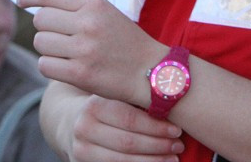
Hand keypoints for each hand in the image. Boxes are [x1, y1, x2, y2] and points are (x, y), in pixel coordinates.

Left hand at [18, 0, 165, 106]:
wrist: (151, 71)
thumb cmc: (125, 41)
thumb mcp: (106, 13)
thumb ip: (77, 7)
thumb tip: (37, 6)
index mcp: (95, 3)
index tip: (21, 1)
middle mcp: (88, 23)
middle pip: (41, 20)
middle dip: (45, 28)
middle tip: (60, 37)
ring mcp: (84, 49)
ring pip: (40, 43)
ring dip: (48, 49)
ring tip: (67, 53)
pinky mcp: (80, 74)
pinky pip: (45, 65)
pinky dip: (51, 66)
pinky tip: (66, 67)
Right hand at [67, 94, 185, 161]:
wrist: (71, 121)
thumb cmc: (107, 105)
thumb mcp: (116, 95)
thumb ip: (138, 99)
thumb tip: (176, 107)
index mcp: (94, 106)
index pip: (130, 119)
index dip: (156, 127)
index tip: (178, 130)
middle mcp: (83, 128)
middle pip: (127, 143)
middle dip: (158, 146)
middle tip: (179, 146)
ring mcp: (80, 150)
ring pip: (121, 161)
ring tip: (173, 159)